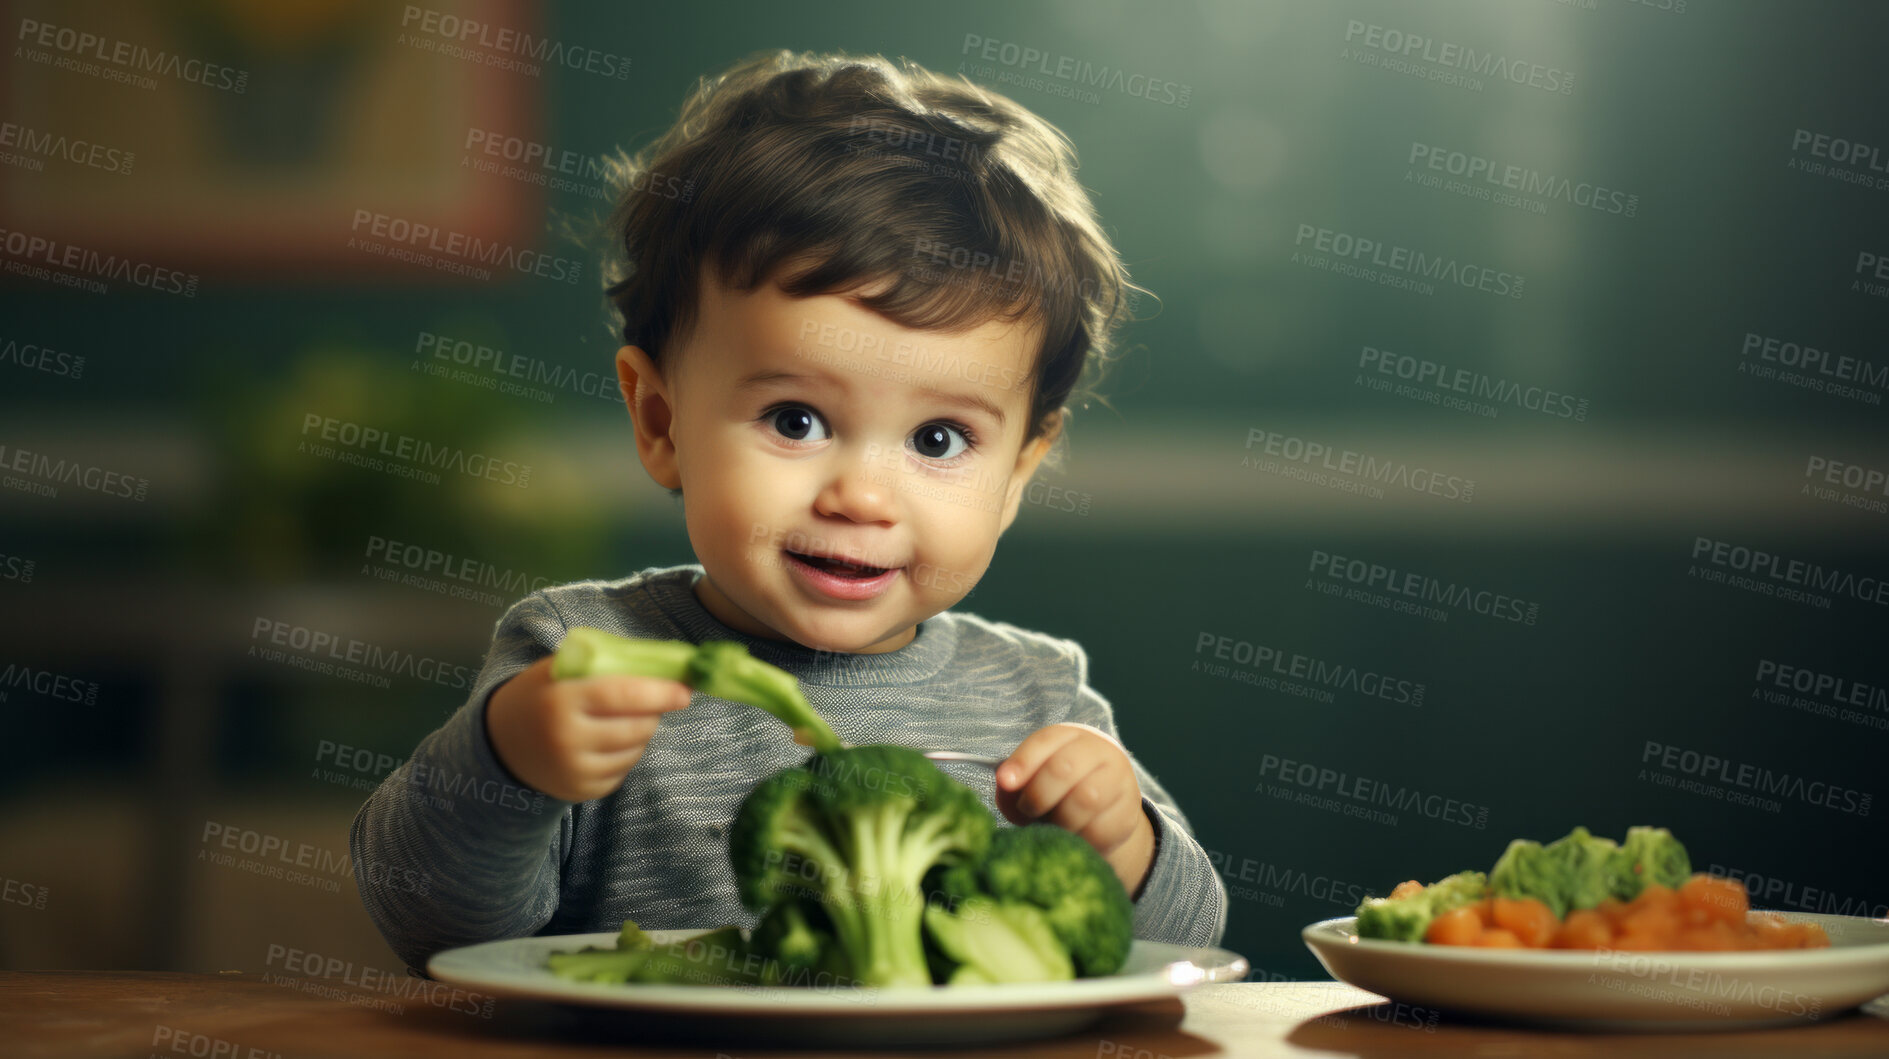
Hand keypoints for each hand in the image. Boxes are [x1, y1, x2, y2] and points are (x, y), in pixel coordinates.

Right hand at [485, 654, 691, 802]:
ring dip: (642, 732)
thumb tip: (667, 664)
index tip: (685, 690)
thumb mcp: (561, 669)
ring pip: (636, 750)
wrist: (502, 742)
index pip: (622, 694)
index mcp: (561, 700)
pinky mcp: (582, 791)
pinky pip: (624, 770)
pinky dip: (627, 753)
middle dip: (654, 712)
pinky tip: (607, 740)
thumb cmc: (541, 694)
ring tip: (622, 718)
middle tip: (653, 700)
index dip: (660, 692)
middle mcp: (567, 739)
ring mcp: (575, 770)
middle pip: (637, 726)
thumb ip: (606, 663)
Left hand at [995, 723, 1156, 894]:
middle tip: (1027, 810)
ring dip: (1059, 819)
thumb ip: (1013, 782)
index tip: (1005, 782)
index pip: (1045, 741)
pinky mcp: (1128, 812)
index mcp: (1070, 736)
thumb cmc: (1059, 790)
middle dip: (1038, 794)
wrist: (1105, 809)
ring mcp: (1118, 780)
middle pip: (1064, 768)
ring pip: (1085, 799)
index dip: (1022, 762)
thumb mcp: (1034, 779)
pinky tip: (1073, 838)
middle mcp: (1099, 751)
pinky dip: (1080, 839)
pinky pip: (1100, 830)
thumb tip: (1005, 784)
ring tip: (1052, 826)